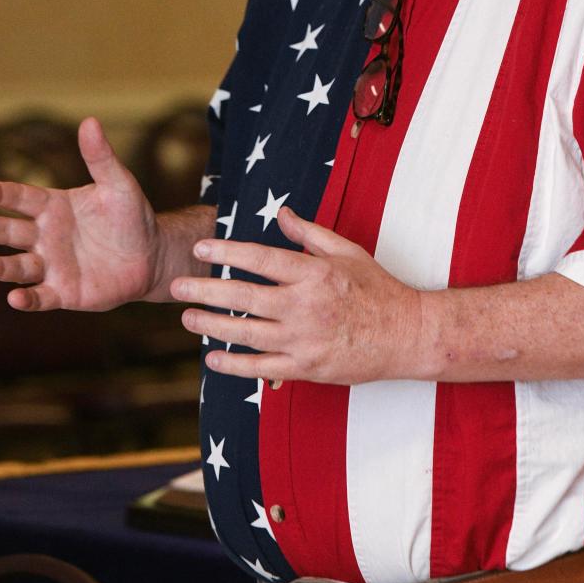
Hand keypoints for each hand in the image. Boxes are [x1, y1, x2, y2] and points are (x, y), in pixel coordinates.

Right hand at [0, 116, 160, 310]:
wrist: (150, 256)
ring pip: (18, 266)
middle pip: (8, 232)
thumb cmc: (132, 217)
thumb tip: (90, 121)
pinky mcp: (63, 292)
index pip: (20, 198)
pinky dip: (27, 299)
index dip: (0, 194)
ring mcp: (51, 265)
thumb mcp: (119, 185)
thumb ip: (100, 158)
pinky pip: (41, 296)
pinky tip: (15, 298)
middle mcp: (45, 235)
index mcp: (53, 206)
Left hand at [171, 205, 423, 383]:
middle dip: (205, 291)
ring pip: (246, 333)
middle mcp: (305, 306)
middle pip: (244, 297)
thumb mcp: (347, 251)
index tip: (200, 249)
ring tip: (186, 318)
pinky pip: (262, 369)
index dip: (227, 253)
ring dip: (212, 326)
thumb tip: (280, 214)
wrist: (407, 335)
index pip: (260, 259)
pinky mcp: (307, 368)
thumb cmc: (377, 289)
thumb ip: (310, 233)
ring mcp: (304, 340)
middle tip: (176, 287)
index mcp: (314, 273)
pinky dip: (235, 365)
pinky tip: (213, 359)